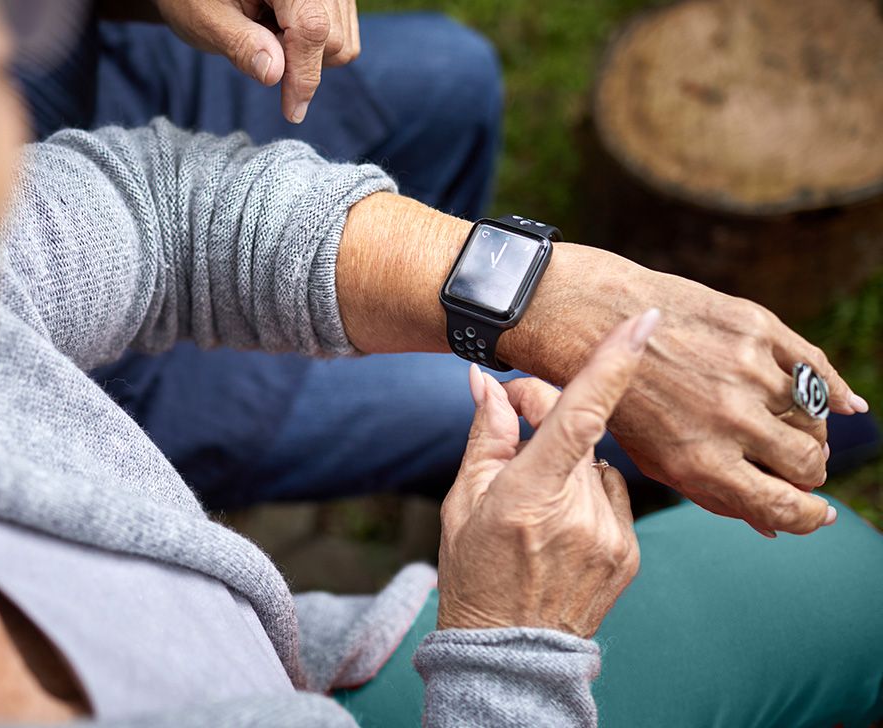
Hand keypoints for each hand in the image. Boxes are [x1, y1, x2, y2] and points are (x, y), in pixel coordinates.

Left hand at [153, 0, 359, 122]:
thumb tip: (275, 74)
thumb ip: (241, 45)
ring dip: (308, 55)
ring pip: (342, 40)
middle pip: (333, 38)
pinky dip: (314, 46)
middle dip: (300, 63)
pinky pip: (341, 33)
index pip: (311, 28)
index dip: (303, 76)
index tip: (292, 112)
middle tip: (256, 48)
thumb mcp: (207, 21)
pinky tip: (280, 31)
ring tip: (265, 34)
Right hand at [437, 311, 653, 636]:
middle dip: (553, 414)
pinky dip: (590, 496)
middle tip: (519, 412)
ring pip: (600, 465)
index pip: (580, 417)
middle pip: (583, 433)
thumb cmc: (473, 571)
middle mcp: (578, 514)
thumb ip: (486, 435)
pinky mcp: (629, 552)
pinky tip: (561, 525)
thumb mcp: (462, 501)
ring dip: (572, 464)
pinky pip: (615, 498)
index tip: (644, 324)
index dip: (613, 366)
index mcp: (529, 497)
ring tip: (537, 502)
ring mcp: (611, 536)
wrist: (508, 651)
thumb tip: (487, 382)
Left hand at [502, 245, 866, 535]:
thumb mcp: (655, 461)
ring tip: (794, 432)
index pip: (784, 506)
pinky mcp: (756, 329)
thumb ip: (715, 496)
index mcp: (702, 463)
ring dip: (813, 432)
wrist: (591, 323)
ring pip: (816, 418)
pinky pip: (816, 368)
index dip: (809, 516)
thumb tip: (774, 531)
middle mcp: (730, 420)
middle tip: (801, 467)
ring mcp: (747, 372)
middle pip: (809, 462)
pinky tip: (844, 404)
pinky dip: (836, 390)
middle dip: (811, 472)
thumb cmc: (622, 401)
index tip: (817, 513)